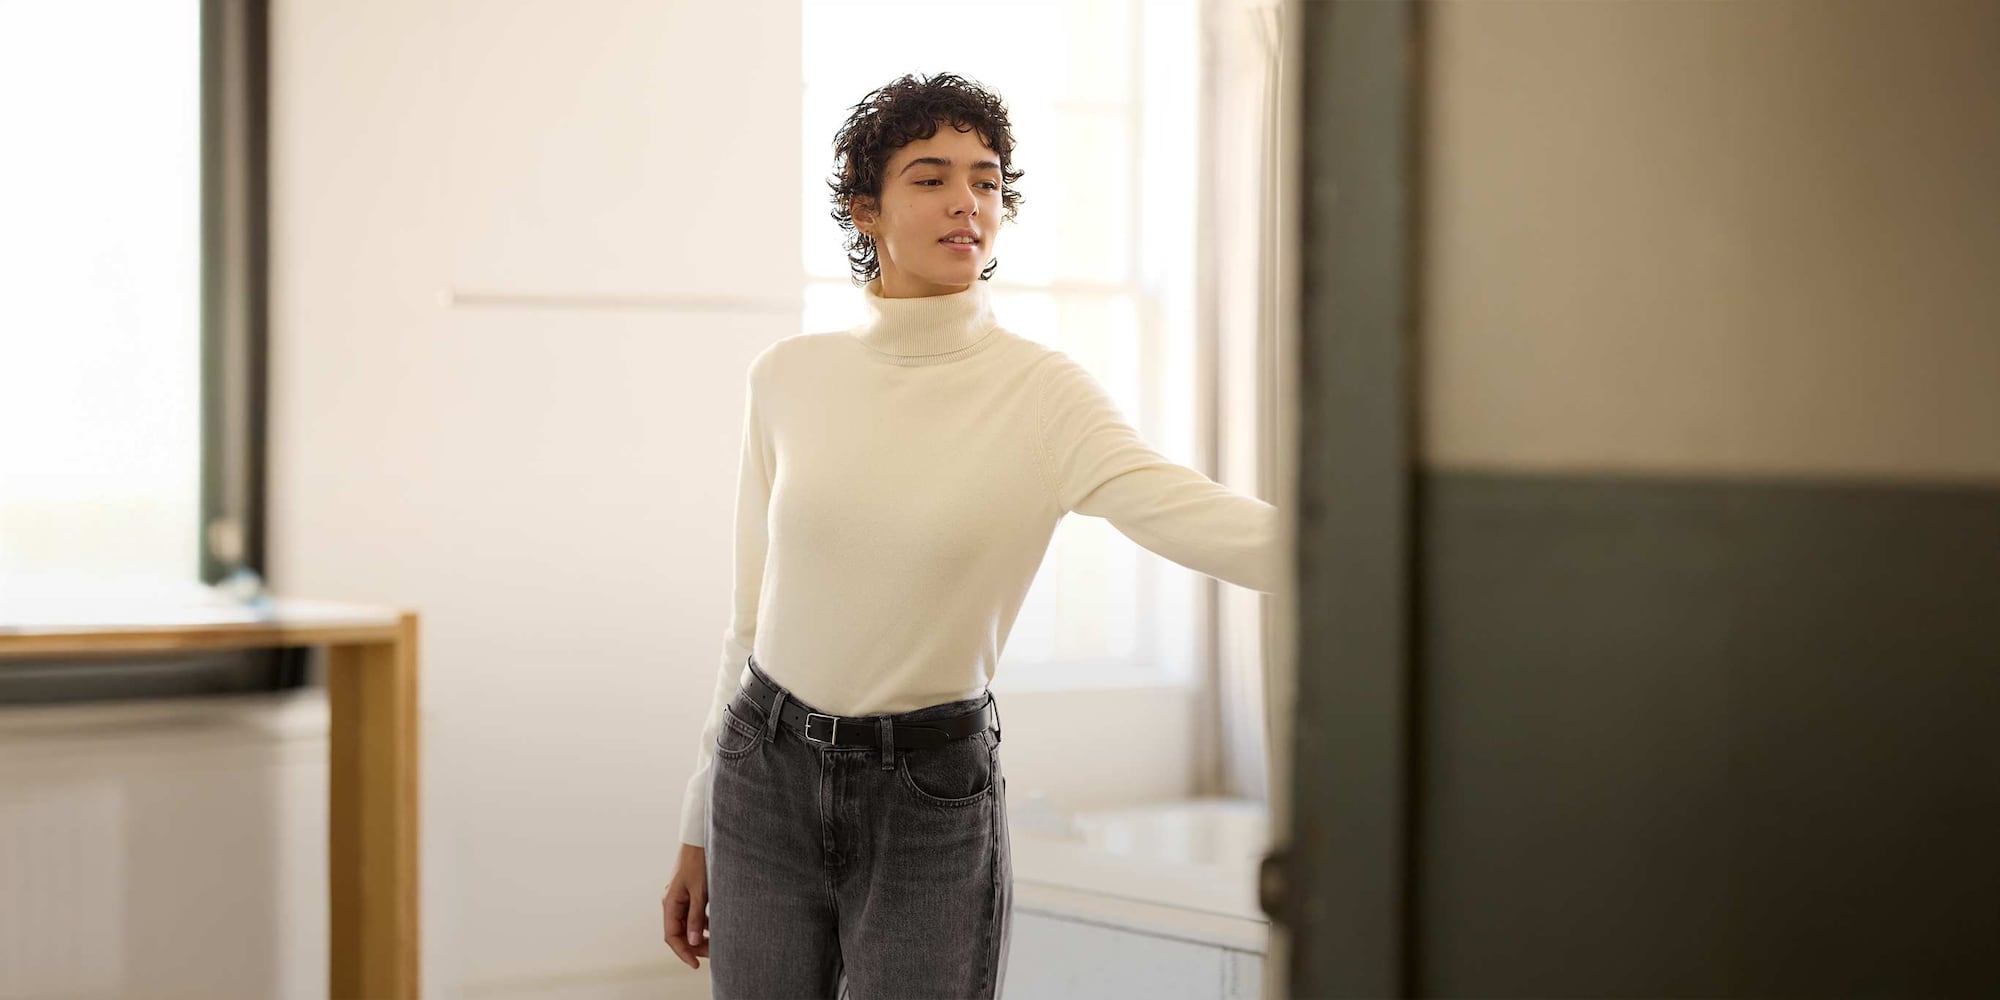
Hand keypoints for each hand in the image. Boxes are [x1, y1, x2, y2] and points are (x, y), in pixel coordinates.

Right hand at [662, 843, 709, 969]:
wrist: (700, 840)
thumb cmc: (698, 863)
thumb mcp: (700, 892)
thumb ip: (695, 917)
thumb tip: (692, 940)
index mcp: (670, 903)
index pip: (671, 936)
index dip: (683, 952)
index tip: (695, 964)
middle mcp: (672, 902)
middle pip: (679, 933)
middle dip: (694, 946)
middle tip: (713, 954)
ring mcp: (680, 898)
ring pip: (687, 924)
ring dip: (699, 935)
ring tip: (716, 943)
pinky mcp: (689, 894)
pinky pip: (693, 914)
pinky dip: (703, 923)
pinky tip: (715, 927)